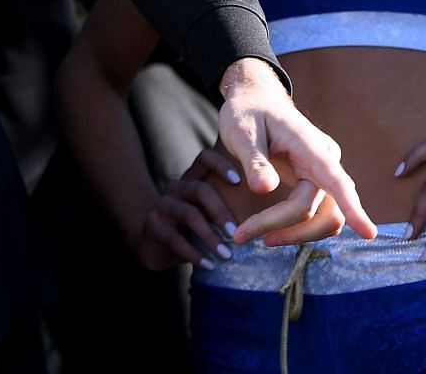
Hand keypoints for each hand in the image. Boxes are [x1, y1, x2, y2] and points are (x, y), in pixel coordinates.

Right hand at [132, 149, 241, 271]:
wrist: (156, 246)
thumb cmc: (194, 230)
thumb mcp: (210, 215)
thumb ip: (231, 209)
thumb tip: (272, 217)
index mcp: (193, 179)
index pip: (205, 159)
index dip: (221, 165)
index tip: (239, 181)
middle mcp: (177, 187)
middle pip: (200, 190)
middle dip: (221, 212)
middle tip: (237, 234)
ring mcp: (163, 205)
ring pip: (189, 214)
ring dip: (210, 237)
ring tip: (227, 256)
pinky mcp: (153, 225)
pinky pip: (174, 237)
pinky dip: (194, 253)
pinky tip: (210, 265)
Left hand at [216, 57, 376, 241]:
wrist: (256, 100)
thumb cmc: (247, 112)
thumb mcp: (240, 130)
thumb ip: (253, 159)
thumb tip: (264, 189)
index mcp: (309, 145)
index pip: (336, 180)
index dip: (353, 208)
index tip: (370, 234)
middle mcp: (325, 161)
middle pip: (323, 209)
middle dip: (287, 228)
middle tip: (241, 235)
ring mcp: (324, 173)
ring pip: (324, 218)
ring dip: (293, 234)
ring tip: (248, 234)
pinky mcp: (317, 183)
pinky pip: (317, 214)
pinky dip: (294, 227)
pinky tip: (268, 228)